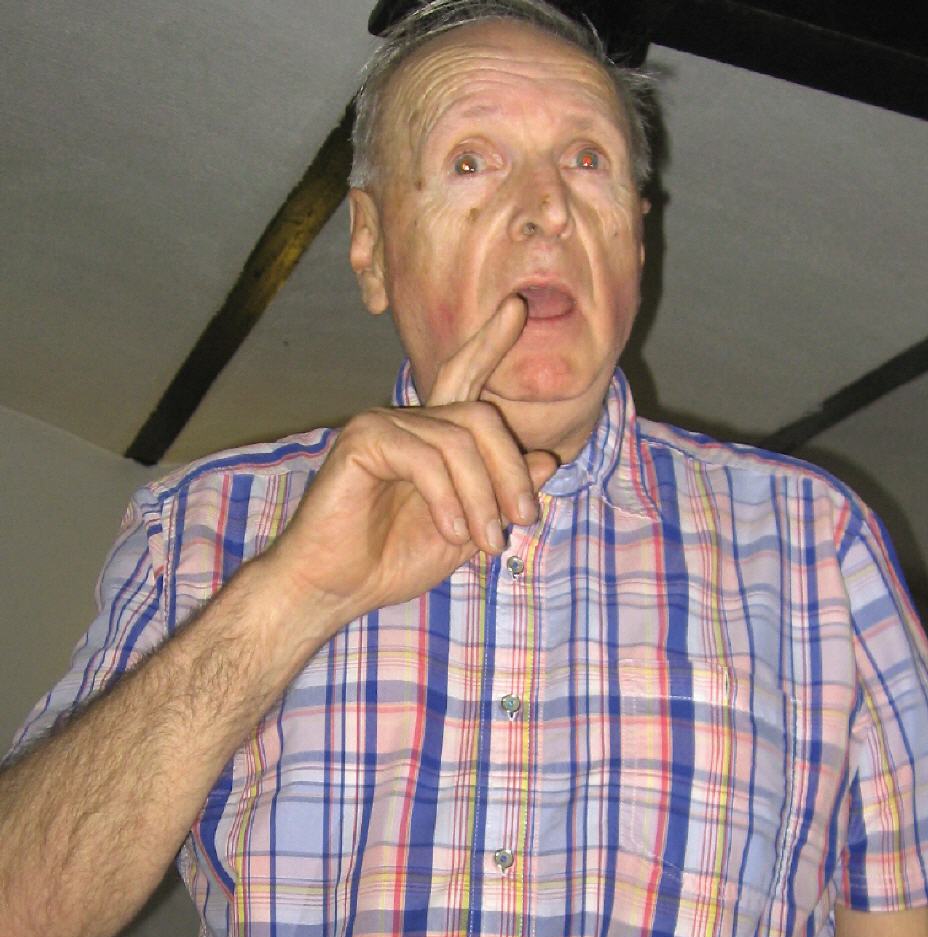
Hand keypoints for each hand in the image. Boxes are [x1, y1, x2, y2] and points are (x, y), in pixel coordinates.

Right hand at [265, 295, 557, 628]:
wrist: (332, 590)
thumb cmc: (390, 562)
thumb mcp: (466, 532)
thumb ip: (501, 495)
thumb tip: (548, 457)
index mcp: (429, 437)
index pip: (463, 378)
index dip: (490, 342)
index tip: (519, 308)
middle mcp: (405, 421)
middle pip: (480, 417)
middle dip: (511, 470)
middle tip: (523, 520)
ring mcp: (380, 425)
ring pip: (459, 442)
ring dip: (483, 498)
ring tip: (487, 543)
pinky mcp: (361, 441)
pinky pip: (425, 458)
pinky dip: (448, 499)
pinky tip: (450, 532)